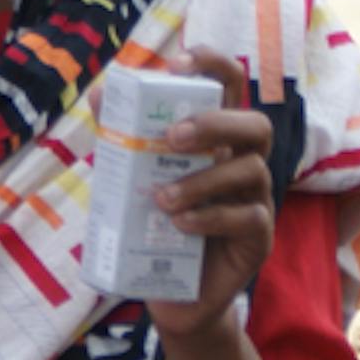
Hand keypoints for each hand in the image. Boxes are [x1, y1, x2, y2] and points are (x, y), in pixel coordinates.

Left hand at [145, 48, 279, 344]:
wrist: (171, 297)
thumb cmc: (154, 229)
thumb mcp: (132, 181)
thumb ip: (121, 139)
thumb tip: (100, 93)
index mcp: (218, 141)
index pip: (230, 88)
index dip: (212, 65)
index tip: (177, 63)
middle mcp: (244, 164)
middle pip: (255, 125)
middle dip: (215, 124)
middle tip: (173, 137)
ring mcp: (257, 201)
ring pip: (250, 171)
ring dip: (202, 180)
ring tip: (161, 199)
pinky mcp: (258, 239)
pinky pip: (247, 218)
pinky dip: (211, 217)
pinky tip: (180, 225)